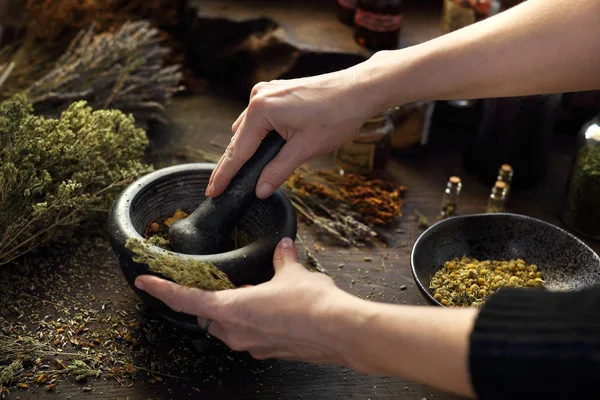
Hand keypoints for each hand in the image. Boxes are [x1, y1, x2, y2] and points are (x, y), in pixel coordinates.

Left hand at [134, 238, 362, 363]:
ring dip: (230, 311)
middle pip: (206, 317)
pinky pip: (249, 335)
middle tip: (215, 283)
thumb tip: (281, 248)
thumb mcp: (292, 273)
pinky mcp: (269, 351)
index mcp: (232, 309)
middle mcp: (237, 332)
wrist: (341, 331)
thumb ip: (281, 259)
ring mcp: (253, 345)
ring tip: (250, 292)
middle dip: (206, 301)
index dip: (162, 289)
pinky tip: (271, 307)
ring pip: (227, 328)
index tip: (144, 281)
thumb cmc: (312, 303)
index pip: (186, 299)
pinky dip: (251, 320)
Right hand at [205, 65, 382, 198]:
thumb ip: (278, 170)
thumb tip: (260, 190)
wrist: (360, 89)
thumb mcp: (305, 149)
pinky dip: (259, 135)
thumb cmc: (337, 115)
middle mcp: (258, 97)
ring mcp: (267, 91)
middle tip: (223, 189)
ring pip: (248, 128)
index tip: (212, 192)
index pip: (237, 151)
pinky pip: (260, 118)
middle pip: (239, 139)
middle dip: (233, 163)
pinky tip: (263, 150)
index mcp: (261, 110)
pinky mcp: (278, 91)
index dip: (224, 175)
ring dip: (248, 149)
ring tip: (244, 174)